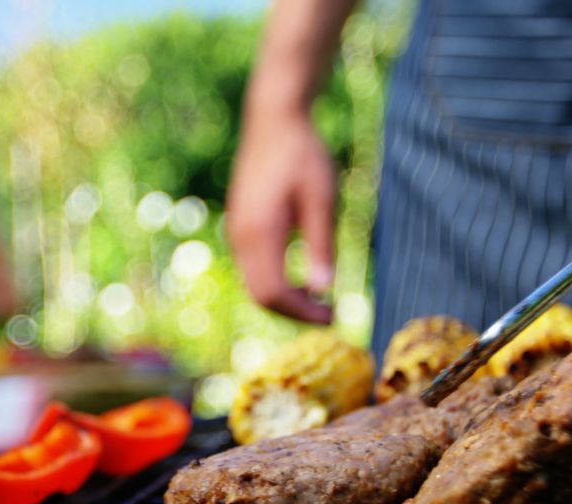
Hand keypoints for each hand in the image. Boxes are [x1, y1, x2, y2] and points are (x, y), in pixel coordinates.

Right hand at [227, 108, 335, 323]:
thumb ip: (321, 245)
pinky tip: (301, 277)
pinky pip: (252, 270)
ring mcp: (236, 233)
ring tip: (319, 298)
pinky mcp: (239, 228)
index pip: (275, 292)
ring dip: (285, 300)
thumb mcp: (321, 199)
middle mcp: (241, 237)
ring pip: (254, 286)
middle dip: (294, 312)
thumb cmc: (303, 154)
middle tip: (330, 314)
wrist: (274, 120)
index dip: (304, 312)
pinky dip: (275, 284)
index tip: (335, 315)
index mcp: (260, 231)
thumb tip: (324, 289)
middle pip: (261, 296)